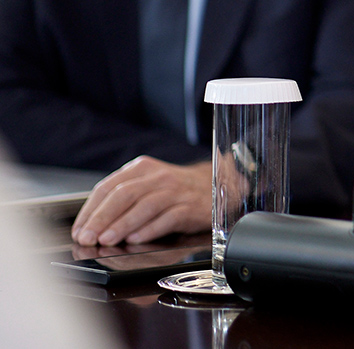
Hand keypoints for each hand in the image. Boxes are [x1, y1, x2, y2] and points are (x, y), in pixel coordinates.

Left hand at [71, 156, 212, 245]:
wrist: (216, 187)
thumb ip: (123, 202)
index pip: (109, 187)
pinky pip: (168, 217)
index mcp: (141, 169)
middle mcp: (158, 177)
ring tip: (107, 241)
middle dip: (102, 218)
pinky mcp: (191, 207)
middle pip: (125, 195)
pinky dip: (150, 229)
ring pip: (145, 205)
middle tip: (88, 237)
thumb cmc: (175, 192)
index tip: (79, 230)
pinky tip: (137, 239)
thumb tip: (92, 227)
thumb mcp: (147, 187)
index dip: (90, 210)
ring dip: (123, 225)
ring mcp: (176, 191)